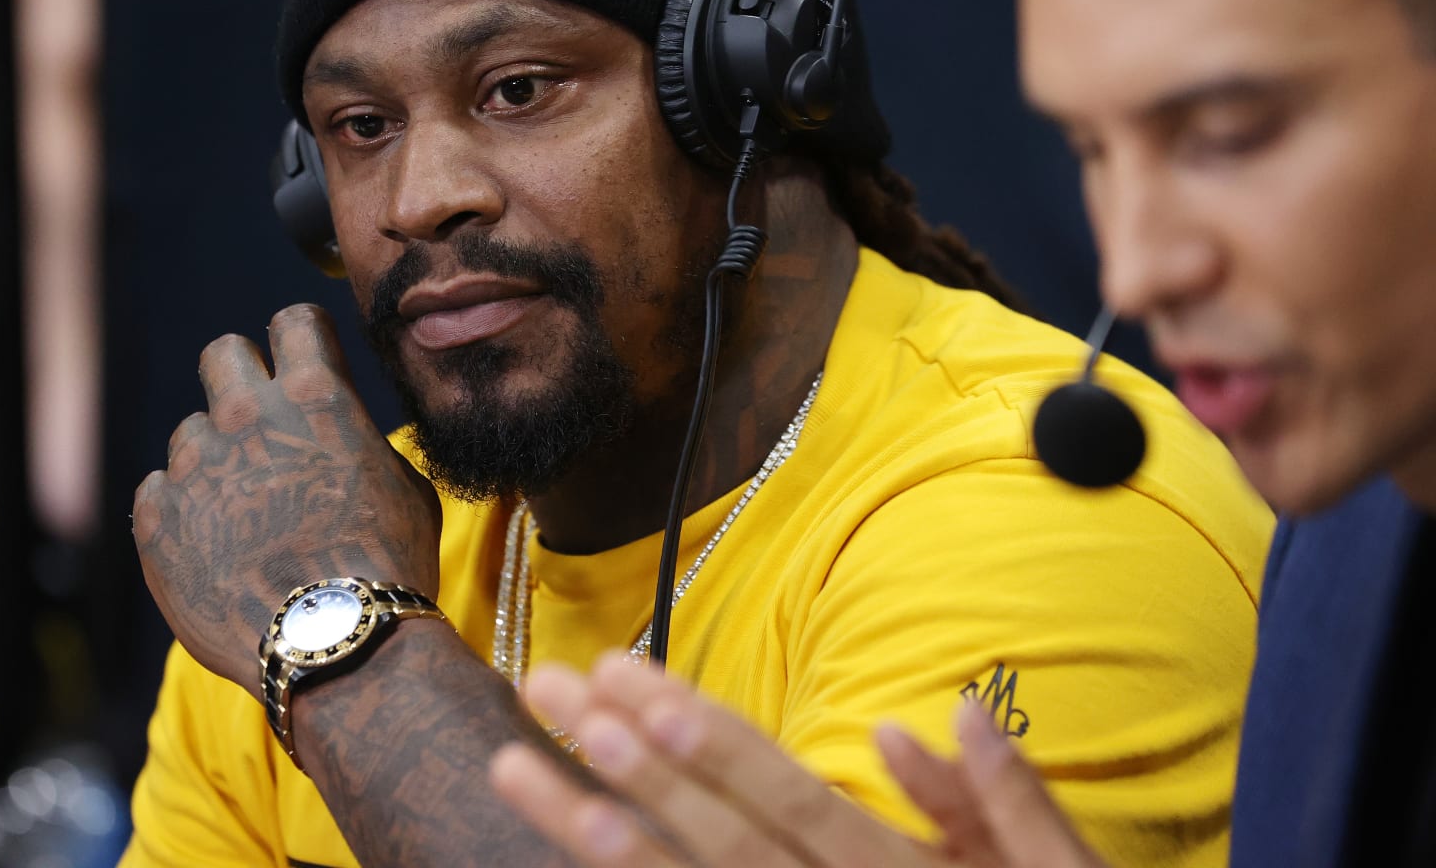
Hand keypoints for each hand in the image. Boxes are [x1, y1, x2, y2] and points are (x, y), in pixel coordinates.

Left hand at [132, 304, 442, 699]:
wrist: (334, 646)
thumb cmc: (387, 567)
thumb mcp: (402, 486)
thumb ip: (358, 442)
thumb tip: (342, 434)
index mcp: (314, 395)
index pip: (294, 322)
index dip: (302, 343)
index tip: (303, 365)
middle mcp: (244, 415)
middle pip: (222, 354)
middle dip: (240, 379)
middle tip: (259, 423)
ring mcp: (194, 466)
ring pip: (191, 434)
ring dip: (215, 461)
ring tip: (246, 518)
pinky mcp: (156, 518)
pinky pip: (158, 493)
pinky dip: (182, 513)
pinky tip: (215, 549)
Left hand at [488, 656, 1106, 867]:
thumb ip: (1010, 803)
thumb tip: (937, 714)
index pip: (787, 800)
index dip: (709, 742)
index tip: (633, 682)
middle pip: (716, 839)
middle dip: (630, 762)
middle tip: (552, 691)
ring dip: (596, 835)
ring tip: (520, 770)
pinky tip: (574, 847)